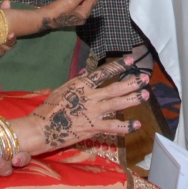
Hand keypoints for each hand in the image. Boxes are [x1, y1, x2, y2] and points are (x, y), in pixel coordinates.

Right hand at [18, 58, 149, 152]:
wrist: (42, 128)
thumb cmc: (49, 108)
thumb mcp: (61, 89)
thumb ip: (77, 81)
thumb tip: (87, 73)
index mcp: (82, 84)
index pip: (104, 72)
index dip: (118, 65)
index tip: (130, 60)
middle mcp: (91, 96)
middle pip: (116, 87)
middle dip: (132, 82)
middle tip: (145, 78)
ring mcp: (94, 112)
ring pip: (118, 104)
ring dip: (133, 99)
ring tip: (145, 95)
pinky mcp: (94, 127)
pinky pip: (114, 126)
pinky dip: (126, 126)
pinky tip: (137, 124)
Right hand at [37, 0, 102, 31]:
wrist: (44, 18)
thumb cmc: (58, 10)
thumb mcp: (72, 0)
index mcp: (84, 13)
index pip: (93, 0)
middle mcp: (82, 16)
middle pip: (89, 1)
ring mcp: (75, 16)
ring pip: (82, 2)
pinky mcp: (69, 14)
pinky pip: (76, 3)